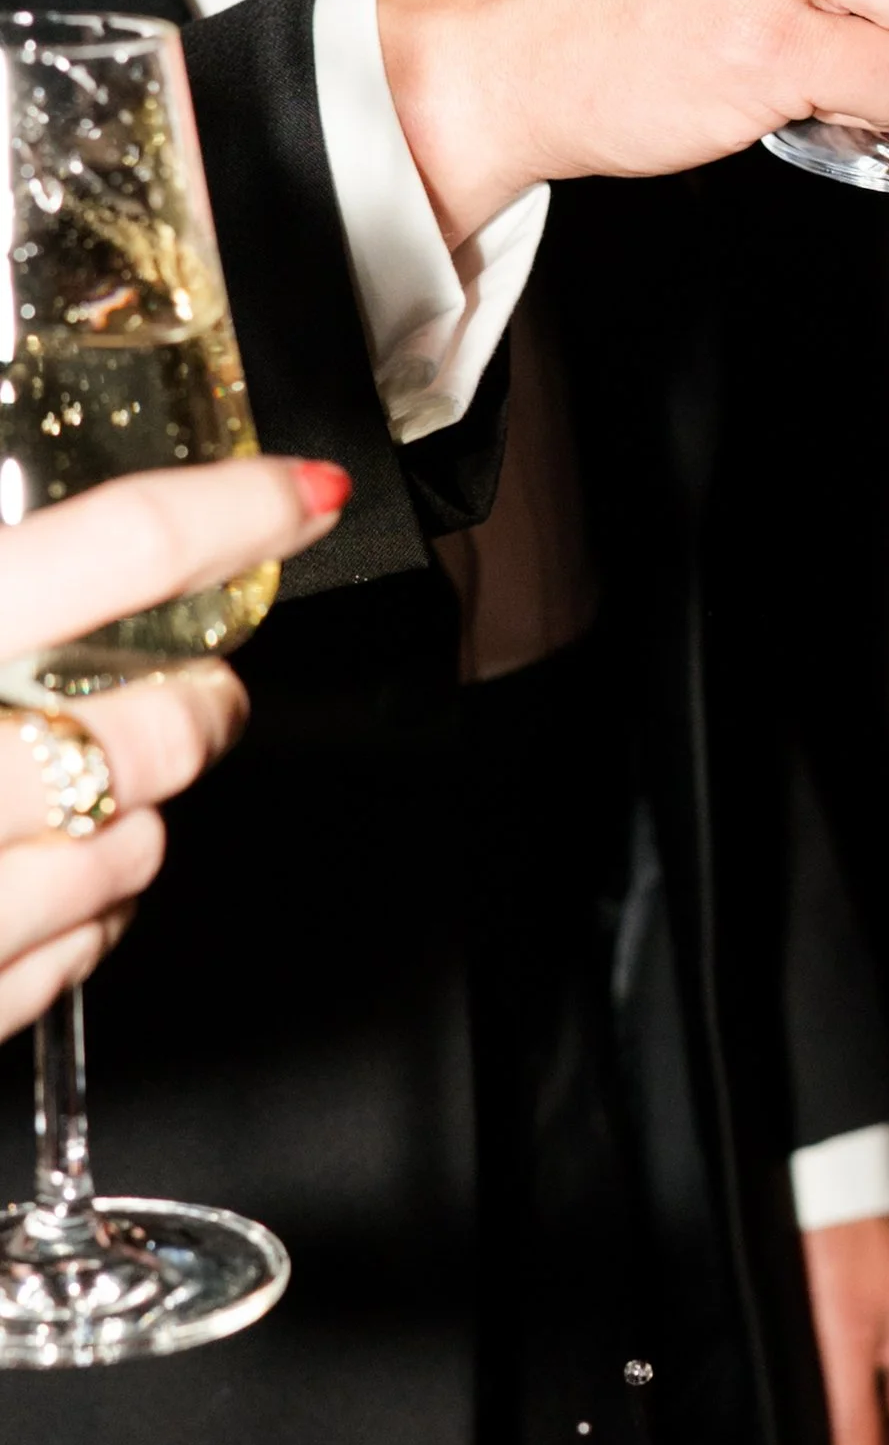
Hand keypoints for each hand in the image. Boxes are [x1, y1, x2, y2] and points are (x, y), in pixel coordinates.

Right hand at [0, 458, 351, 1036]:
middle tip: (179, 688)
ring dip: (130, 816)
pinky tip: (23, 876)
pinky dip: (77, 912)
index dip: (233, 515)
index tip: (304, 495)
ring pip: (135, 850)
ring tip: (66, 790)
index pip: (118, 549)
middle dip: (191, 709)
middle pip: (161, 730)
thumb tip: (33, 514)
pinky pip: (78, 949)